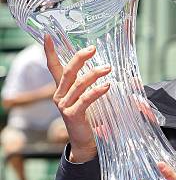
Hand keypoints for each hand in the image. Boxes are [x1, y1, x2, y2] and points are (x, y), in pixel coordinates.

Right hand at [44, 34, 110, 162]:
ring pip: (78, 84)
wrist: (85, 143)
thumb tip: (124, 74)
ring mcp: (64, 106)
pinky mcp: (72, 115)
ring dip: (94, 74)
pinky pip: (85, 99)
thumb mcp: (92, 98)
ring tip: (108, 68)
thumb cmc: (90, 119)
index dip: (49, 51)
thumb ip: (99, 85)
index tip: (48, 35)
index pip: (53, 67)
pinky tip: (107, 85)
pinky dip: (96, 91)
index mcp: (62, 89)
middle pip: (68, 72)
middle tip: (93, 48)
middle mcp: (59, 96)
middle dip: (80, 58)